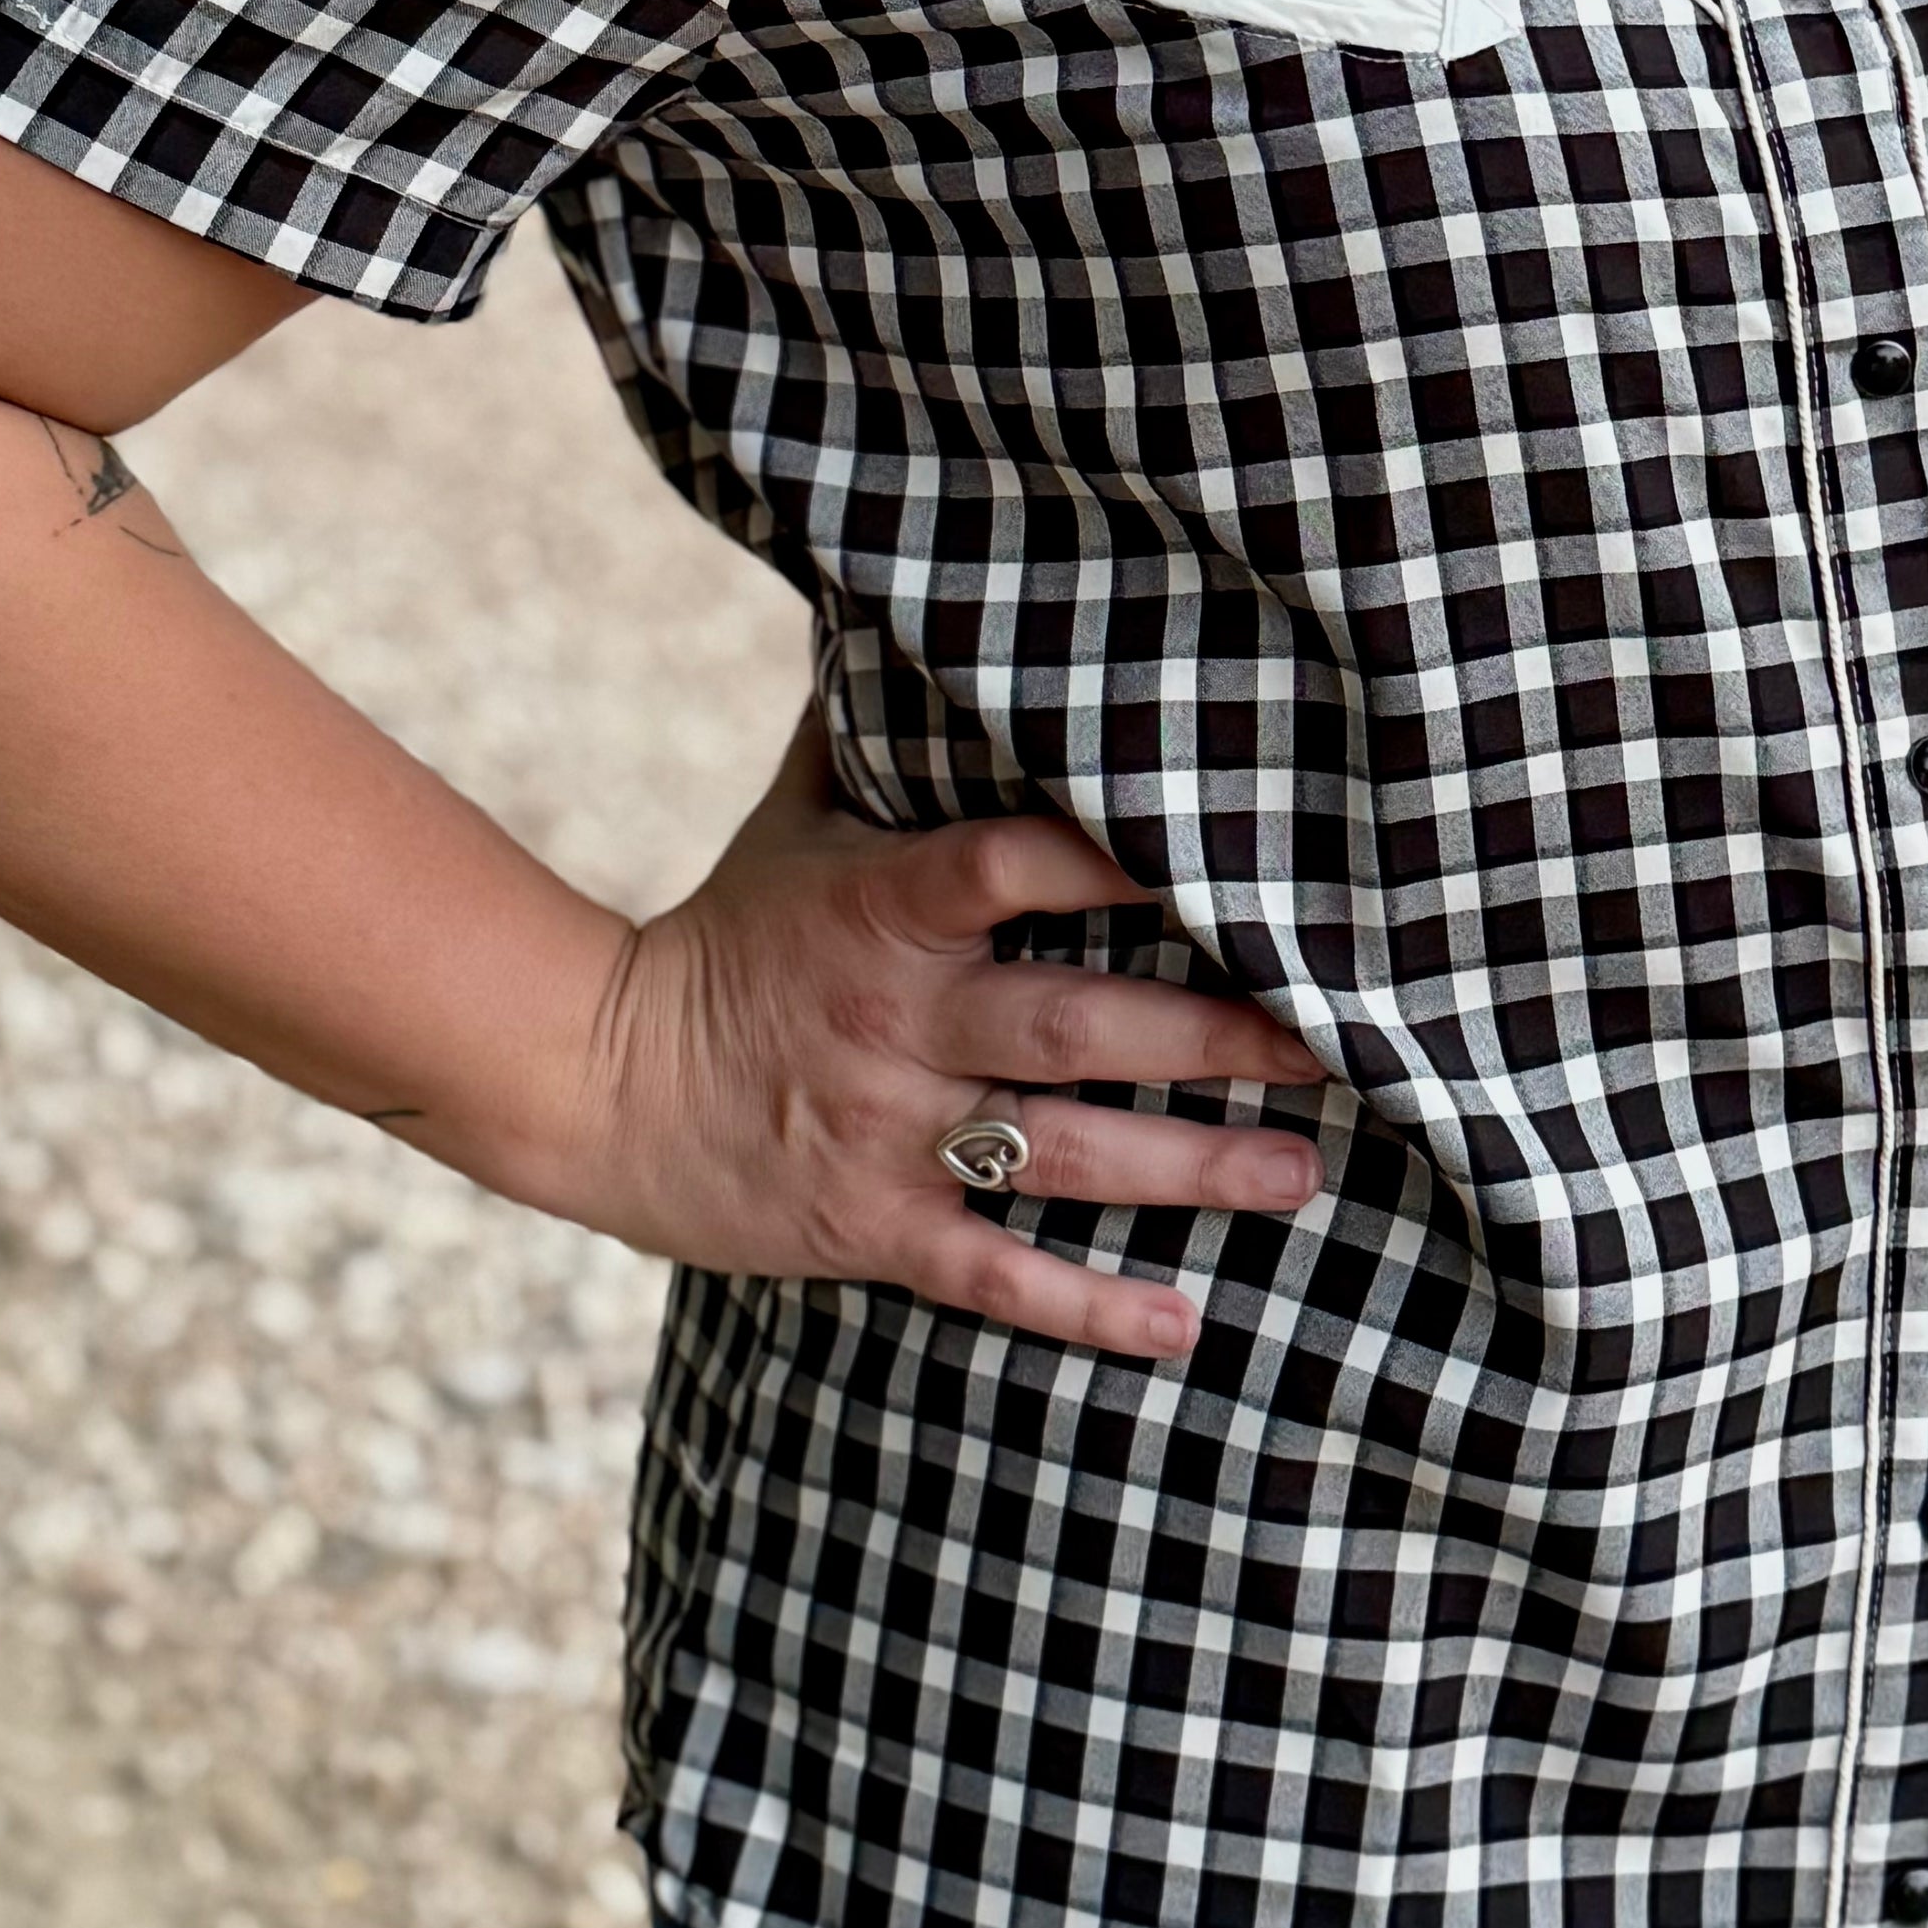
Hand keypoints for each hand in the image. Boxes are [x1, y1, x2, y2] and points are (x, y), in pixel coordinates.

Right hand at [537, 718, 1329, 1362]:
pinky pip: (995, 1273)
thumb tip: (919, 601)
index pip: (1014, 862)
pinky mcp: (875, 1227)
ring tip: (1300, 1173)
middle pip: (1078, 1022)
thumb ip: (869, 728)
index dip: (1118, 852)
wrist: (593, 1083)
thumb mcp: (793, 822)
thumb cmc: (723, 936)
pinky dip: (1088, 1308)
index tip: (1236, 849)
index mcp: (884, 909)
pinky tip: (1183, 1326)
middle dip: (1212, 1034)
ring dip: (1189, 1166)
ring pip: (1063, 1151)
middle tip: (1334, 1040)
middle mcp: (900, 1021)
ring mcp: (891, 1133)